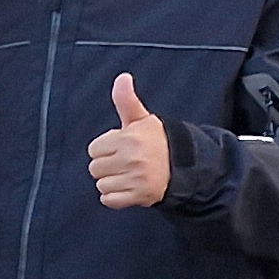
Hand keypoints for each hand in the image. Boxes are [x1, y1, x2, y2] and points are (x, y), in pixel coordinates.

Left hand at [90, 73, 172, 208]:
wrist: (185, 165)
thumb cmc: (158, 141)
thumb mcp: (141, 119)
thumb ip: (126, 100)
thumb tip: (122, 77)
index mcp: (129, 139)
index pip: (94, 149)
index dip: (106, 148)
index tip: (122, 147)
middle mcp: (132, 160)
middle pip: (95, 168)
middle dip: (107, 165)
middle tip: (126, 162)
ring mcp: (137, 180)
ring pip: (102, 185)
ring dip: (112, 182)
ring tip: (129, 175)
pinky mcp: (140, 197)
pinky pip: (109, 201)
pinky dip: (115, 198)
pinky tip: (128, 187)